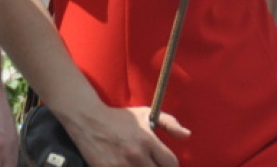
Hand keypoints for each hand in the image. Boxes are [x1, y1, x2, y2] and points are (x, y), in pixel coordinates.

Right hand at [61, 104, 189, 166]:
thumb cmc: (120, 118)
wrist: (89, 120)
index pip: (171, 164)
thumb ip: (169, 123)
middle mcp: (136, 155)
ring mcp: (121, 165)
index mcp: (147, 140)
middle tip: (151, 164)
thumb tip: (187, 135)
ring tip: (140, 166)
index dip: (170, 166)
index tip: (165, 164)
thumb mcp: (146, 114)